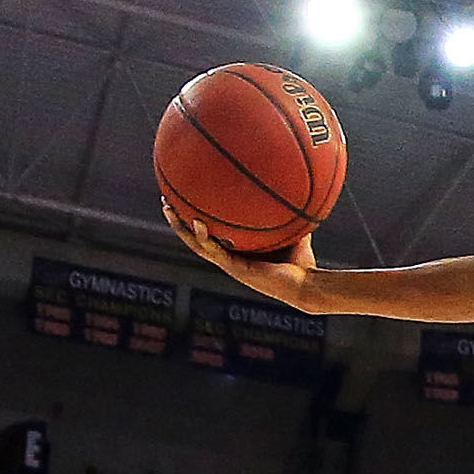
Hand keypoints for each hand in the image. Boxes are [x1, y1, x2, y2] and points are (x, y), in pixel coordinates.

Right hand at [166, 203, 316, 308]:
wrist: (306, 286)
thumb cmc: (302, 264)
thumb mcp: (292, 231)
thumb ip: (287, 213)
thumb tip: (291, 186)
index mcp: (236, 254)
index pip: (209, 236)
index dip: (195, 222)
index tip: (186, 203)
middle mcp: (228, 260)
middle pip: (195, 239)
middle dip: (179, 222)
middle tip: (166, 202)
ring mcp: (230, 266)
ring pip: (196, 245)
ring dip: (181, 228)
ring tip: (169, 208)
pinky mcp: (235, 269)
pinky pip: (214, 251)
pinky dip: (204, 237)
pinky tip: (197, 221)